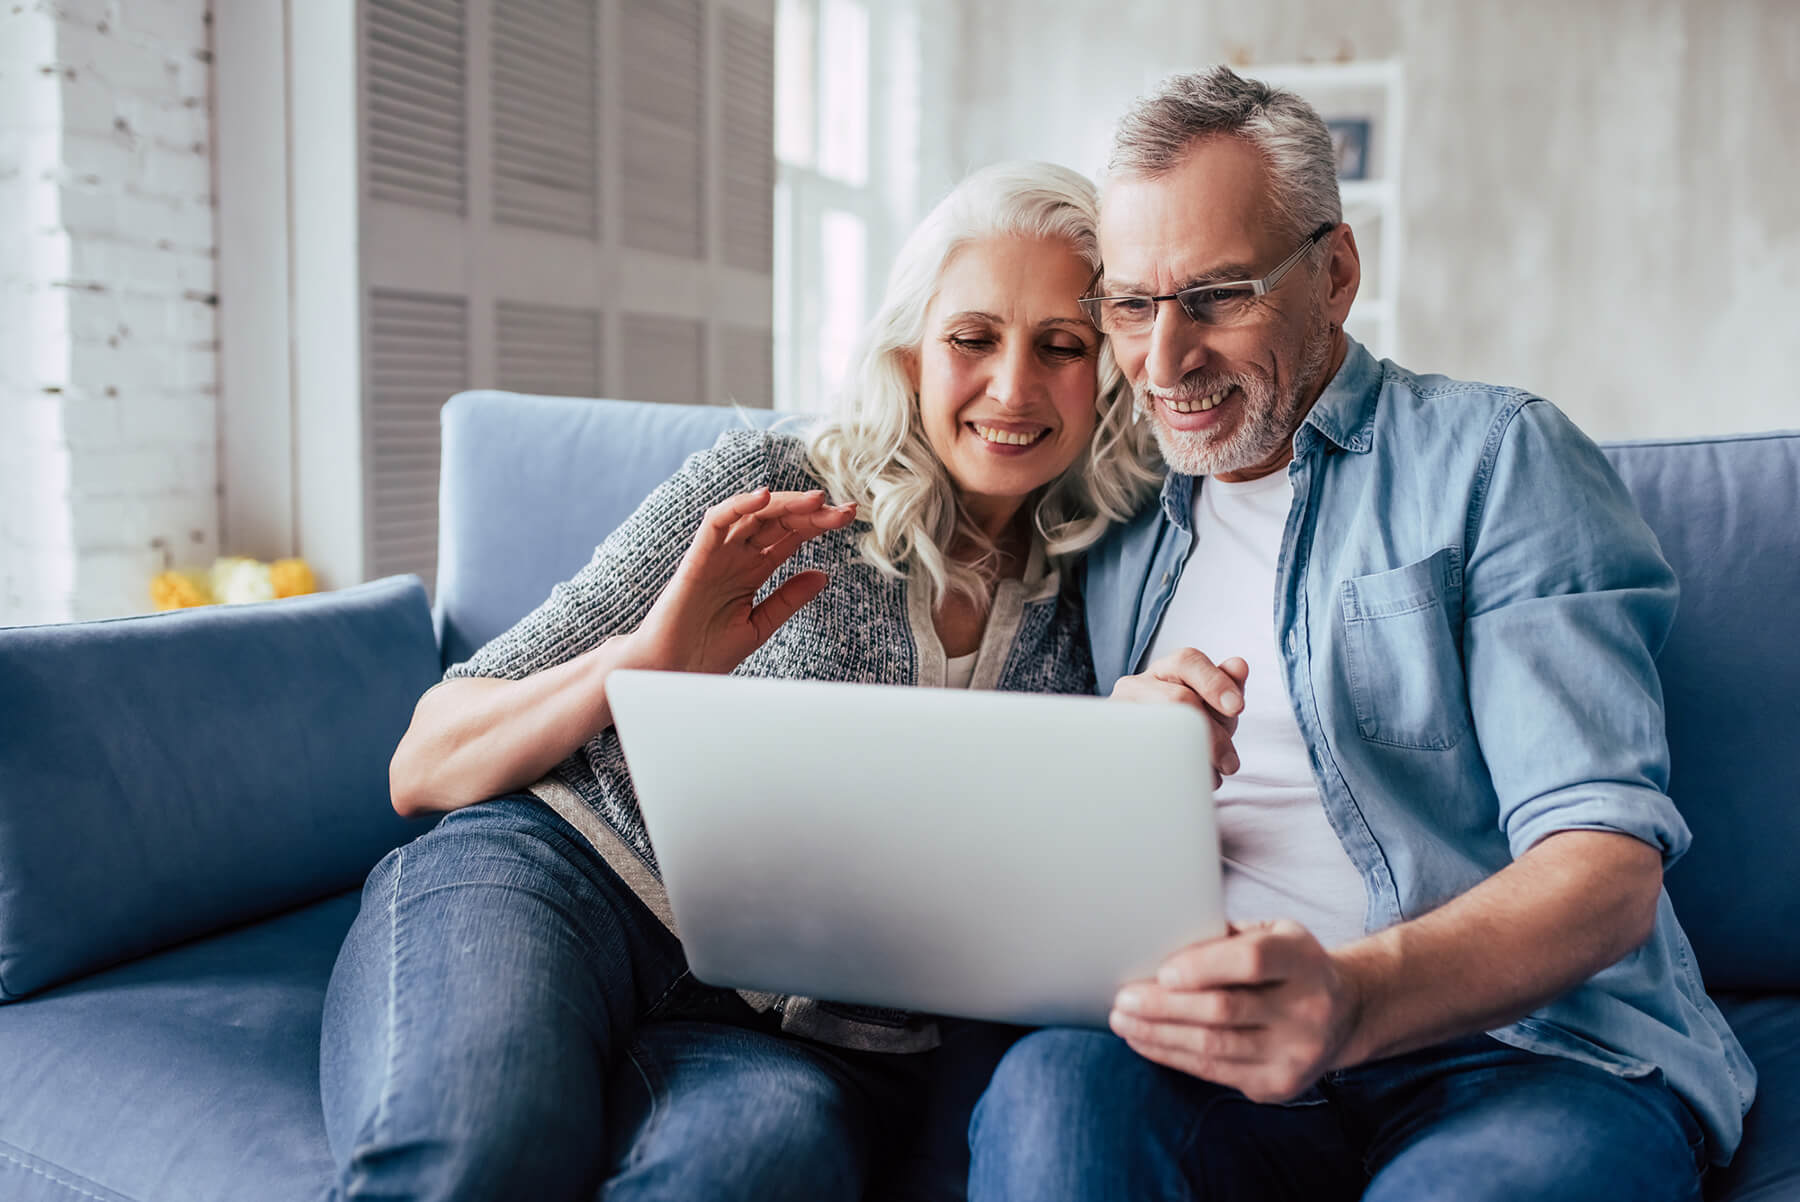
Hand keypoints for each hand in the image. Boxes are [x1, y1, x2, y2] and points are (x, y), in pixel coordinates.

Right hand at [628, 488, 855, 675]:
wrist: (670, 672)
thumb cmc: (706, 652)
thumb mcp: (761, 625)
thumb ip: (788, 599)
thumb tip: (824, 575)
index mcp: (752, 570)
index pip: (790, 536)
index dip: (819, 523)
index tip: (849, 517)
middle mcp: (736, 556)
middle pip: (778, 521)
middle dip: (812, 511)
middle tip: (846, 509)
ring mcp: (717, 554)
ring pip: (752, 515)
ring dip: (785, 503)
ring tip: (817, 500)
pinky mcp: (696, 558)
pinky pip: (716, 522)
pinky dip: (738, 505)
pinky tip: (764, 498)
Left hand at [1108, 920, 1361, 1102]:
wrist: (1344, 1013)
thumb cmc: (1288, 964)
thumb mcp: (1272, 934)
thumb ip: (1226, 937)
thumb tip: (1156, 945)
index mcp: (1303, 960)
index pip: (1251, 962)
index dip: (1203, 966)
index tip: (1162, 971)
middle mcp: (1308, 1009)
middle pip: (1224, 1010)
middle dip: (1164, 1006)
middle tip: (1124, 998)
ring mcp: (1296, 1053)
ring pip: (1213, 1047)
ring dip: (1158, 1035)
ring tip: (1123, 1021)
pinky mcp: (1279, 1085)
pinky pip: (1214, 1072)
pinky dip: (1172, 1055)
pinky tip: (1146, 1041)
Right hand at [1110, 648, 1248, 788]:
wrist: (1148, 754)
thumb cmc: (1188, 721)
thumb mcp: (1212, 704)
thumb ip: (1227, 684)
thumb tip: (1239, 665)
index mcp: (1165, 670)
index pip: (1187, 661)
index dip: (1215, 682)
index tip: (1237, 707)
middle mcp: (1136, 686)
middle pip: (1177, 699)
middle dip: (1212, 734)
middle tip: (1230, 762)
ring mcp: (1119, 713)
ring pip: (1160, 732)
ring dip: (1195, 759)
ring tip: (1213, 776)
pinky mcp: (1113, 742)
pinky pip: (1144, 759)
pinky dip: (1175, 774)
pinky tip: (1189, 780)